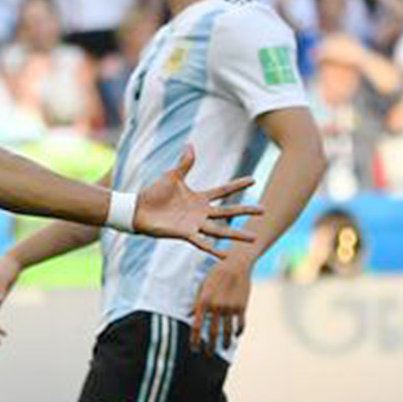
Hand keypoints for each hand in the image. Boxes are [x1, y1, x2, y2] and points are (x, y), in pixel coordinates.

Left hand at [131, 146, 262, 258]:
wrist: (138, 209)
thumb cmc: (154, 193)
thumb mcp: (172, 176)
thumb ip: (184, 163)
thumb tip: (190, 145)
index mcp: (199, 198)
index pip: (223, 190)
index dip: (237, 184)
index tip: (254, 179)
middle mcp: (200, 212)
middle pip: (228, 211)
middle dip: (246, 210)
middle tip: (265, 210)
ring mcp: (194, 224)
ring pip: (220, 230)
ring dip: (237, 234)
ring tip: (254, 239)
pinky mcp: (185, 234)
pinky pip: (202, 243)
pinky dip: (213, 249)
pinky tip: (226, 256)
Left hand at [189, 253, 252, 353]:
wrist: (236, 265)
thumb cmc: (215, 275)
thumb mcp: (202, 287)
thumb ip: (196, 303)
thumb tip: (188, 316)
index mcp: (203, 302)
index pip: (196, 326)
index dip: (194, 340)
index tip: (194, 349)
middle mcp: (216, 307)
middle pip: (212, 332)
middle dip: (210, 346)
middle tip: (208, 355)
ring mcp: (230, 308)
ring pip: (227, 332)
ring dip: (225, 342)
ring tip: (224, 348)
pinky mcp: (242, 307)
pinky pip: (240, 324)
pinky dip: (238, 332)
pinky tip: (236, 335)